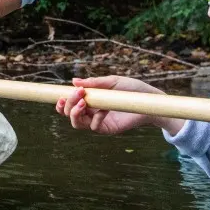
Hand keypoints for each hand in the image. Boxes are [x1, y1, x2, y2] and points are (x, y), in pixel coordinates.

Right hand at [54, 76, 168, 134]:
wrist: (149, 101)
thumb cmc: (132, 90)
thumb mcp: (112, 82)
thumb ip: (94, 83)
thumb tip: (74, 81)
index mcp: (90, 99)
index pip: (69, 104)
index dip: (61, 102)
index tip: (60, 96)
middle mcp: (91, 111)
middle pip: (69, 113)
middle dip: (68, 104)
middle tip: (78, 94)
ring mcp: (98, 121)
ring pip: (77, 123)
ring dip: (75, 113)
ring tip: (83, 103)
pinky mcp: (108, 129)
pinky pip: (94, 127)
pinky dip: (95, 118)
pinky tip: (104, 110)